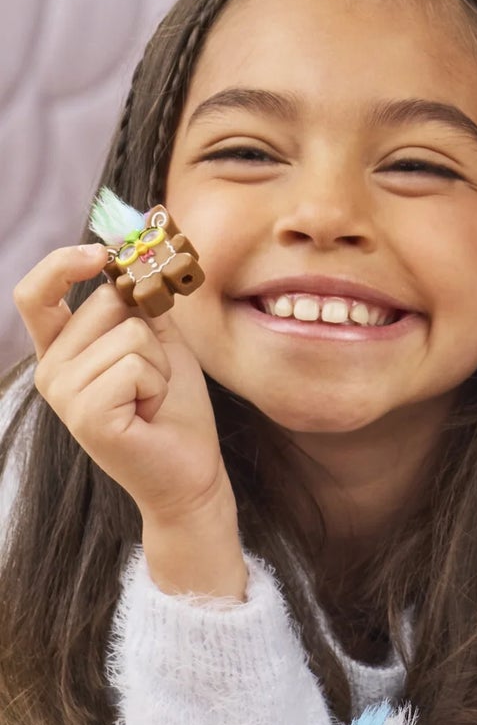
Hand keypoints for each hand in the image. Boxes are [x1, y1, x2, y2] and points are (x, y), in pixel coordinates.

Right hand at [14, 243, 234, 514]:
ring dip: (158, 364)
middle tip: (153, 378)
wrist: (192, 471)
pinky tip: (150, 413)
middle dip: (149, 334)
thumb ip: (140, 303)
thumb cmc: (175, 409)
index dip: (63, 263)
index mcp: (61, 350)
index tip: (101, 252)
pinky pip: (134, 365)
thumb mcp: (160, 343)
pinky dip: (158, 385)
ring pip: (128, 334)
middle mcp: (50, 370)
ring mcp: (63, 394)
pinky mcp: (86, 414)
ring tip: (152, 399)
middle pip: (104, 303)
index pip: (36, 293)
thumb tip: (137, 253)